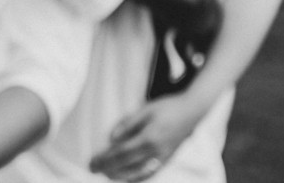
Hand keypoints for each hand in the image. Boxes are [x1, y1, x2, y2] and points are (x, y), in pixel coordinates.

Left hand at [89, 94, 207, 180]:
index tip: (92, 162)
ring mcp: (163, 158)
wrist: (191, 112)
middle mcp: (156, 152)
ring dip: (120, 175)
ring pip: (138, 174)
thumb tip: (111, 140)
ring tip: (106, 173)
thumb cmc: (167, 108)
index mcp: (149, 138)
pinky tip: (126, 176)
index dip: (105, 160)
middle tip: (93, 169)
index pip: (121, 153)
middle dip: (108, 169)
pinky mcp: (167, 160)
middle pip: (127, 166)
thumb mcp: (144, 110)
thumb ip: (127, 125)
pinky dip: (136, 178)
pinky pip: (150, 174)